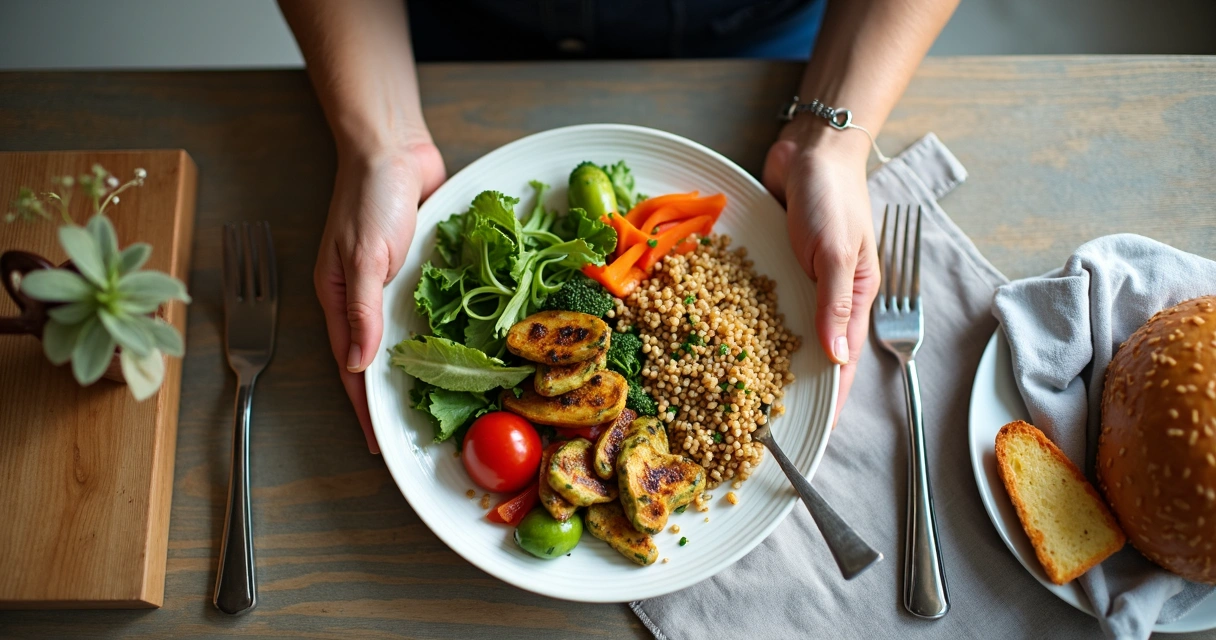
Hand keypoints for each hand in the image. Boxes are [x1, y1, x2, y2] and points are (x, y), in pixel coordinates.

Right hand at [315, 142, 445, 452]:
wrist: (393, 148)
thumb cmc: (370, 197)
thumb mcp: (362, 258)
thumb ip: (360, 311)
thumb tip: (357, 364)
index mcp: (339, 299)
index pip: (351, 367)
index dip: (363, 406)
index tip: (378, 442)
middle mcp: (363, 297)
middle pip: (376, 359)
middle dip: (391, 396)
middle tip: (415, 432)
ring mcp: (391, 283)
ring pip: (404, 338)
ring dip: (418, 367)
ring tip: (438, 403)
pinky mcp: (417, 269)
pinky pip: (427, 310)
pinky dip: (439, 331)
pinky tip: (457, 350)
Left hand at [762, 125, 880, 422]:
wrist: (811, 149)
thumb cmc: (834, 197)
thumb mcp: (839, 253)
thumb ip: (835, 304)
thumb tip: (837, 359)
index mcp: (853, 298)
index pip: (844, 361)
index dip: (831, 398)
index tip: (818, 433)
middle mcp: (825, 295)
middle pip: (810, 351)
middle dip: (791, 385)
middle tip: (764, 421)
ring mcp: (797, 281)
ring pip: (779, 330)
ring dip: (761, 356)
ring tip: (737, 392)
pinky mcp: (770, 264)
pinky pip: (755, 299)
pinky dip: (740, 318)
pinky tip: (717, 338)